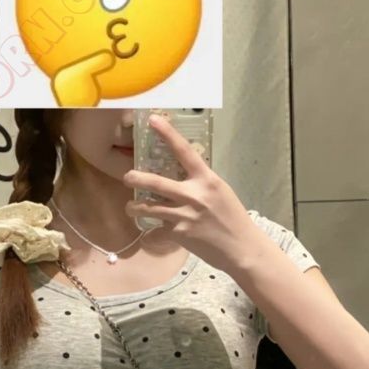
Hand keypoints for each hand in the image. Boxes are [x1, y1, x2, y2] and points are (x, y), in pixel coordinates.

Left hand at [122, 113, 254, 271]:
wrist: (241, 248)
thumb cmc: (233, 218)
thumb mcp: (220, 192)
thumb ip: (201, 183)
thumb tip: (183, 176)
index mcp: (206, 179)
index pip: (184, 151)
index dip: (167, 134)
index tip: (153, 120)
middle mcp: (193, 194)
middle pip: (155, 182)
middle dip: (135, 178)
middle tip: (127, 177)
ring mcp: (183, 215)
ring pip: (147, 207)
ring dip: (134, 208)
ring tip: (130, 208)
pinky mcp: (178, 234)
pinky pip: (155, 232)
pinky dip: (151, 236)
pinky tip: (150, 236)